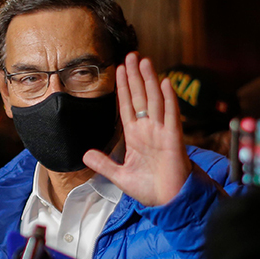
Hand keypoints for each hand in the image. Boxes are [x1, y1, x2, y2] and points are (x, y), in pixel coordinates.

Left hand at [84, 53, 191, 205]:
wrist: (168, 202)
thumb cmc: (150, 189)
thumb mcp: (120, 176)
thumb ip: (104, 164)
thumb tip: (85, 154)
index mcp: (136, 136)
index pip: (127, 106)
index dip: (124, 88)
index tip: (119, 70)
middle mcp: (149, 130)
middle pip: (141, 97)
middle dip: (135, 77)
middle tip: (131, 56)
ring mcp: (162, 132)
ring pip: (155, 101)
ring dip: (150, 81)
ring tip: (144, 61)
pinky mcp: (174, 139)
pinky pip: (171, 116)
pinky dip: (168, 99)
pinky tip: (164, 83)